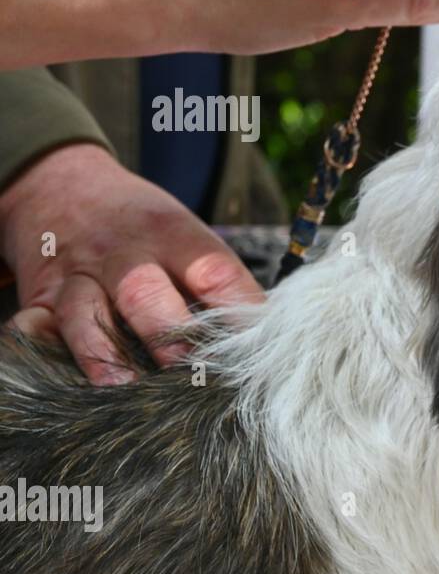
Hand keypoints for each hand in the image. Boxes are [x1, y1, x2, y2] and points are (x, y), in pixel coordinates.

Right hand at [0, 145, 263, 383]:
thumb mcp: (186, 234)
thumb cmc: (146, 227)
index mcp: (176, 236)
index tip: (259, 353)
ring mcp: (79, 276)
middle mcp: (125, 254)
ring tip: (125, 390)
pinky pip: (32, 327)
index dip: (238, 313)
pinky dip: (40, 351)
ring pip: (86, 315)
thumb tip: (270, 341)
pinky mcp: (39, 296)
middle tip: (193, 378)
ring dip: (105, 355)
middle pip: (146, 292)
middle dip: (170, 337)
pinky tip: (54, 376)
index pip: (215, 272)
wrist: (62, 183)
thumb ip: (220, 284)